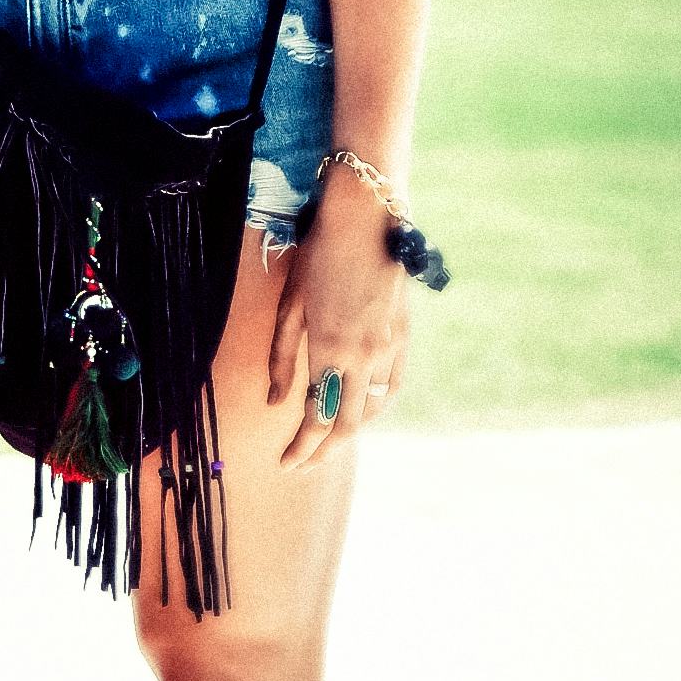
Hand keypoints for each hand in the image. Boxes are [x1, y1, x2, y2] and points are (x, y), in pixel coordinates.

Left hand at [267, 174, 410, 469]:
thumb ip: (282, 357)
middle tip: (303, 464)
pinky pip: (392, 386)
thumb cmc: (320, 253)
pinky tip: (363, 410)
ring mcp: (389, 347)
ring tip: (328, 442)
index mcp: (330, 348)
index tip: (285, 463)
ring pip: (372, 409)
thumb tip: (276, 401)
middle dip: (323, 451)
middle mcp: (364, 356)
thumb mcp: (291, 303)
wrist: (368, 216)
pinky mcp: (403, 335)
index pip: (316, 416)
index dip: (301, 447)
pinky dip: (376, 407)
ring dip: (350, 431)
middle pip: (346, 423)